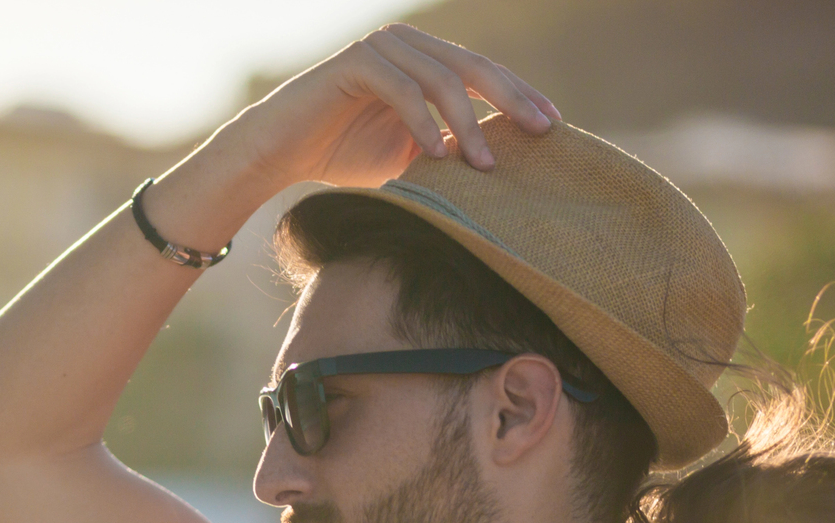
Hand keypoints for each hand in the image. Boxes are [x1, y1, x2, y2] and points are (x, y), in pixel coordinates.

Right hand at [226, 24, 558, 189]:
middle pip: (474, 69)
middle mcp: (407, 44)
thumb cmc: (345, 154)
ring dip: (467, 125)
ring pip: (441, 80)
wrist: (280, 153)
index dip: (522, 97)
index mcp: (426, 58)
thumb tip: (505, 161)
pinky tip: (436, 155)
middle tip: (542, 133)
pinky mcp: (354, 62)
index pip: (485, 74)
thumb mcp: (411, 152)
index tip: (554, 128)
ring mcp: (381, 48)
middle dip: (512, 101)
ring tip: (485, 166)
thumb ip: (451, 145)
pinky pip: (401, 89)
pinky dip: (422, 122)